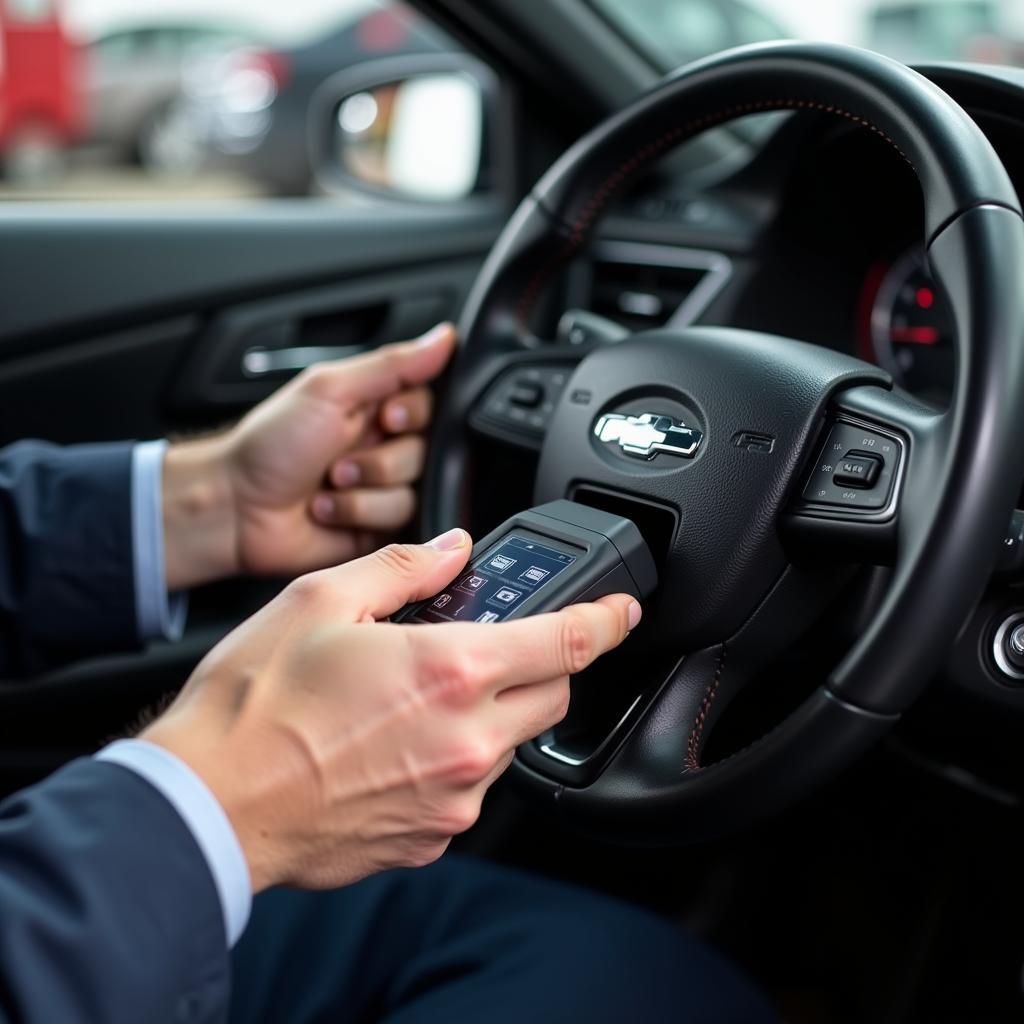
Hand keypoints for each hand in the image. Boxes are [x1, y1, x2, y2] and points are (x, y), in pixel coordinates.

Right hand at [142, 529, 640, 891]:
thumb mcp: (322, 601)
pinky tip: (396, 745)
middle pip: (551, 696)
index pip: (565, 642)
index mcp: (450, 672)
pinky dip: (455, 759)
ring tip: (415, 698)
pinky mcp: (430, 839)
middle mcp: (466, 743)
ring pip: (511, 744)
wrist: (209, 806)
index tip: (622, 611)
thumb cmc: (254, 706)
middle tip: (491, 647)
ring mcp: (452, 799)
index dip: (606, 620)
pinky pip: (470, 790)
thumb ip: (404, 567)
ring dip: (489, 714)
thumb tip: (453, 550)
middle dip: (539, 664)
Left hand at [161, 323, 456, 589]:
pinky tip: (330, 511)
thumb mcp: (329, 390)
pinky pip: (401, 522)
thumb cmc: (269, 445)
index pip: (433, 403)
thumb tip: (445, 338)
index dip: (412, 414)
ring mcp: (384, 489)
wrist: (236, 508)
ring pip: (416, 490)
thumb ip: (393, 365)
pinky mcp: (381, 527)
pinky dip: (360, 515)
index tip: (383, 418)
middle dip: (380, 459)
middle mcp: (386, 446)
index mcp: (377, 406)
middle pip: (429, 452)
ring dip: (364, 491)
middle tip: (339, 457)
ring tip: (328, 486)